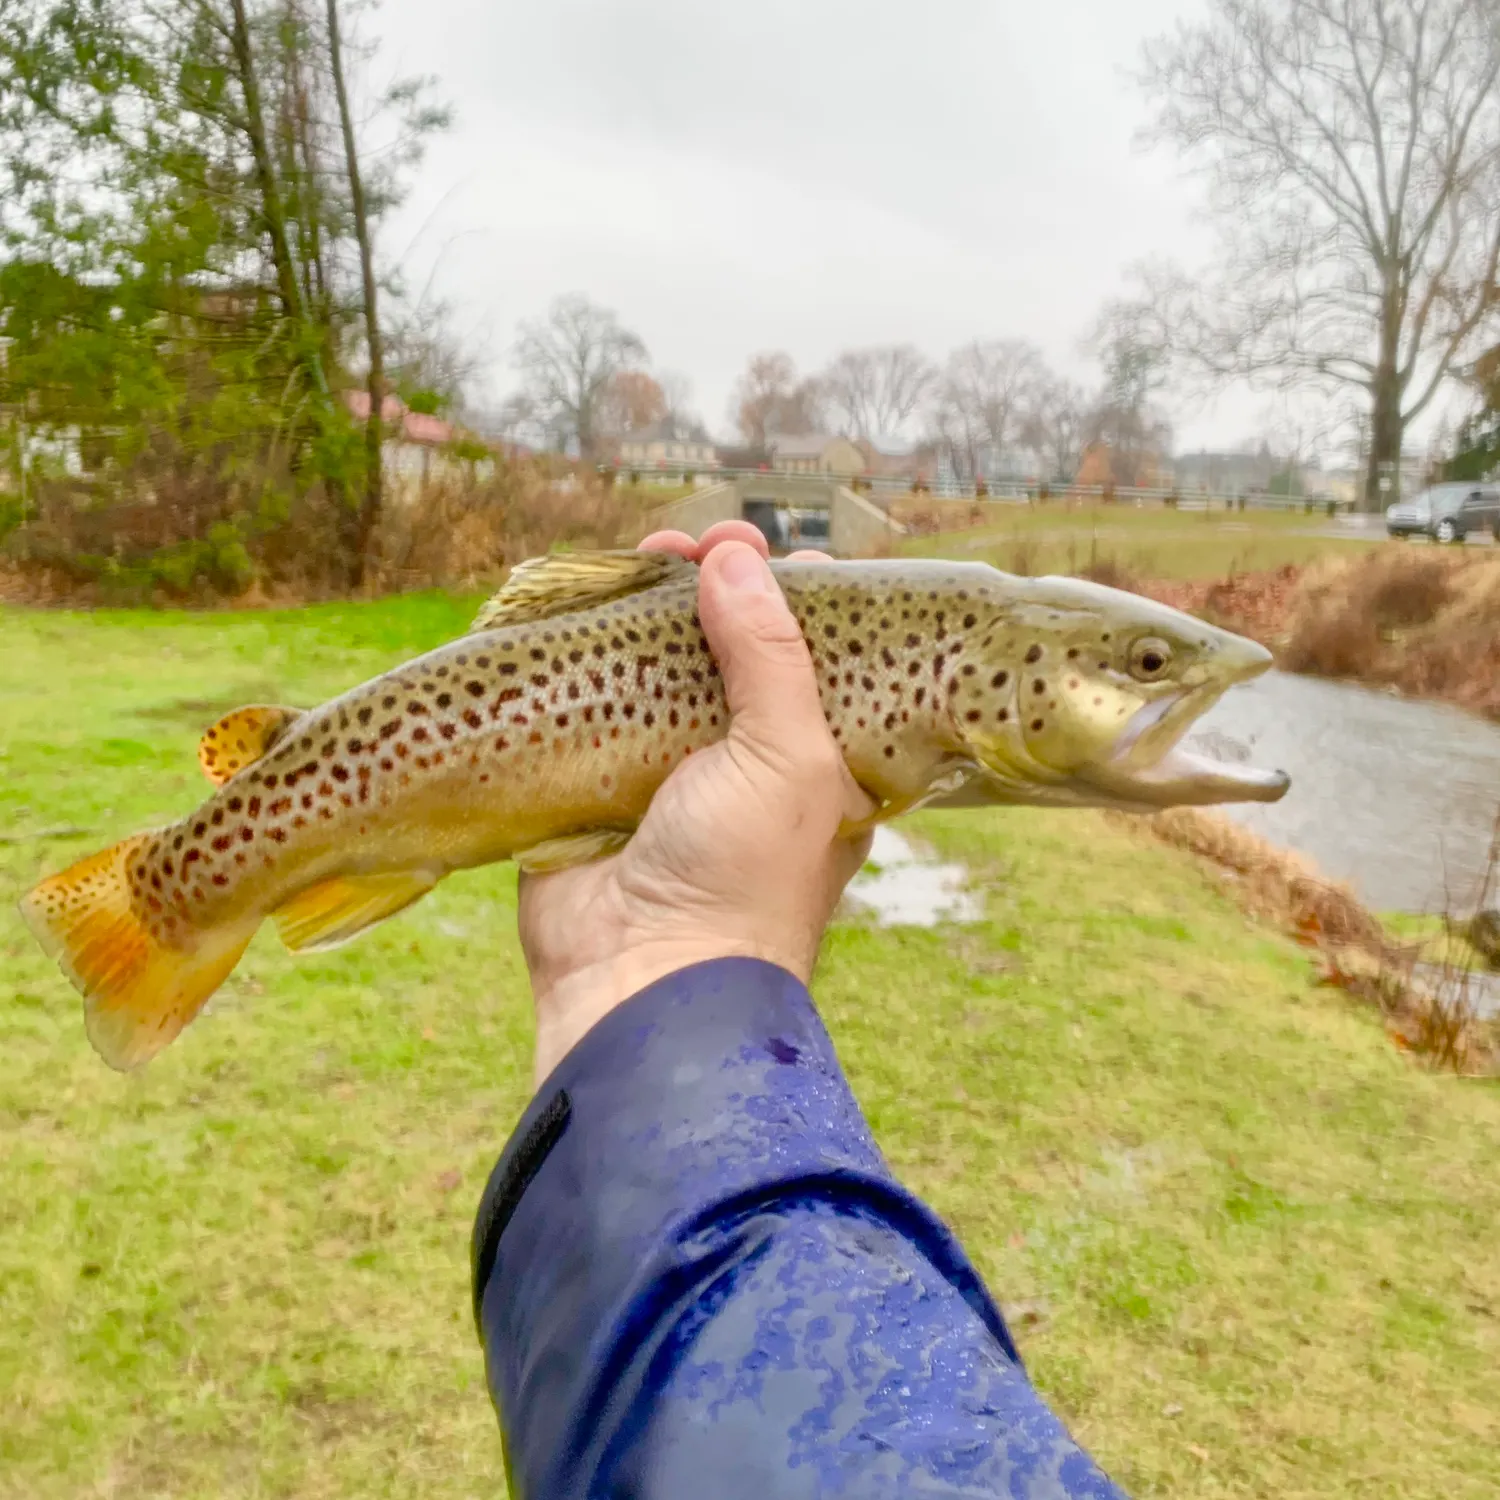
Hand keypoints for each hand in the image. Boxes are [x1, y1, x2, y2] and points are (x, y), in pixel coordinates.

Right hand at [517, 522, 875, 1085]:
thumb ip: (770, 654)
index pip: (811, 659)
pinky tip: (577, 600)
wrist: (642, 980)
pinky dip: (578, 650)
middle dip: (712, 587)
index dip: (794, 599)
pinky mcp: (589, 780)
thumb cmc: (746, 876)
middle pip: (725, 649)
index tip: (773, 555)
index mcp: (810, 763)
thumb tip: (737, 559)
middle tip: (697, 544)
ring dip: (645, 605)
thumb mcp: (788, 757)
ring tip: (643, 550)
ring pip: (651, 664)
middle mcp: (738, 761)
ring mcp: (660, 769)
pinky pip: (583, 700)